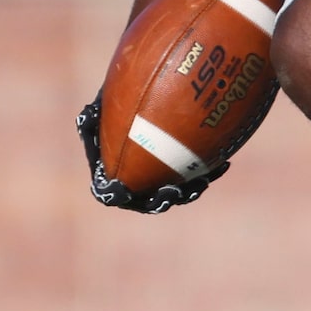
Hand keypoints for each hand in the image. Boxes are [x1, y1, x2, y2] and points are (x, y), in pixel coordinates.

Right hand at [78, 98, 218, 213]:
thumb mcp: (101, 112)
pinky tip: (224, 163)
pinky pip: (198, 177)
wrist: (148, 111)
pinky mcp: (185, 174)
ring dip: (189, 191)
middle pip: (150, 200)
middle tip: (172, 191)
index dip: (116, 195)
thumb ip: (93, 119)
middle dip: (161, 199)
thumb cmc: (116, 112)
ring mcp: (163, 181)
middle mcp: (139, 185)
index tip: (120, 191)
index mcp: (113, 177)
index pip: (111, 193)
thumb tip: (86, 115)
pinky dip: (210, 173)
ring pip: (178, 192)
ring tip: (201, 182)